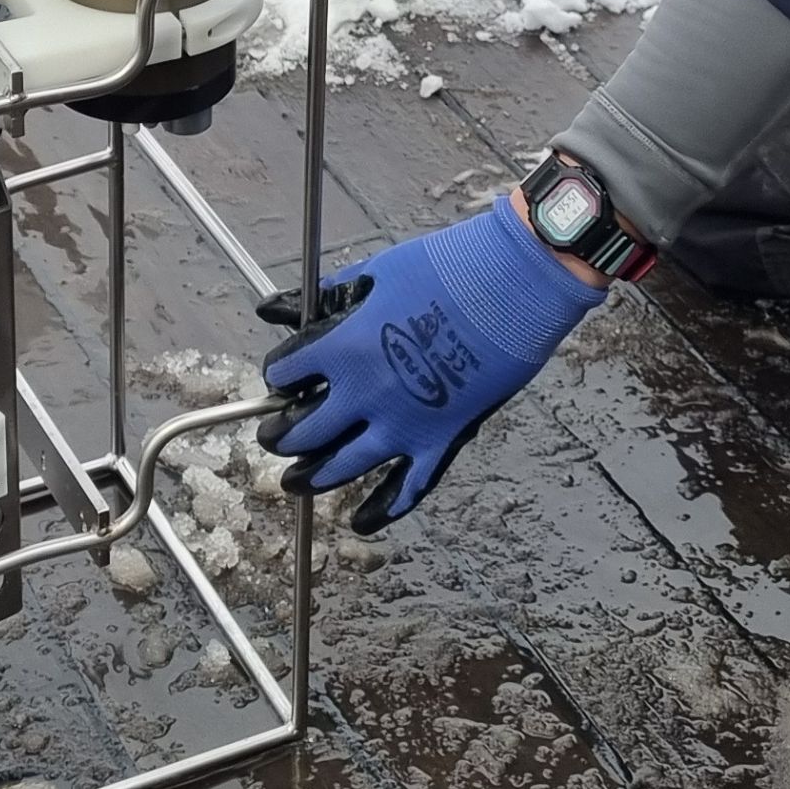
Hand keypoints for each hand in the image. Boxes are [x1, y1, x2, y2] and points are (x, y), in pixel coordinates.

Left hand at [256, 194, 604, 531]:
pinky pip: (405, 488)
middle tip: (273, 435)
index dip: (279, 376)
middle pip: (303, 431)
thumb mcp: (377, 272)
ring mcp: (403, 425)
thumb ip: (326, 299)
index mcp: (344, 347)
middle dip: (280, 434)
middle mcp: (365, 394)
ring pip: (341, 467)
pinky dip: (381, 510)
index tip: (283, 377)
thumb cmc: (448, 267)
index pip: (286, 374)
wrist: (515, 282)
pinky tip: (360, 521)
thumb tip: (273, 307)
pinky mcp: (441, 441)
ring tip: (294, 481)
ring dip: (311, 477)